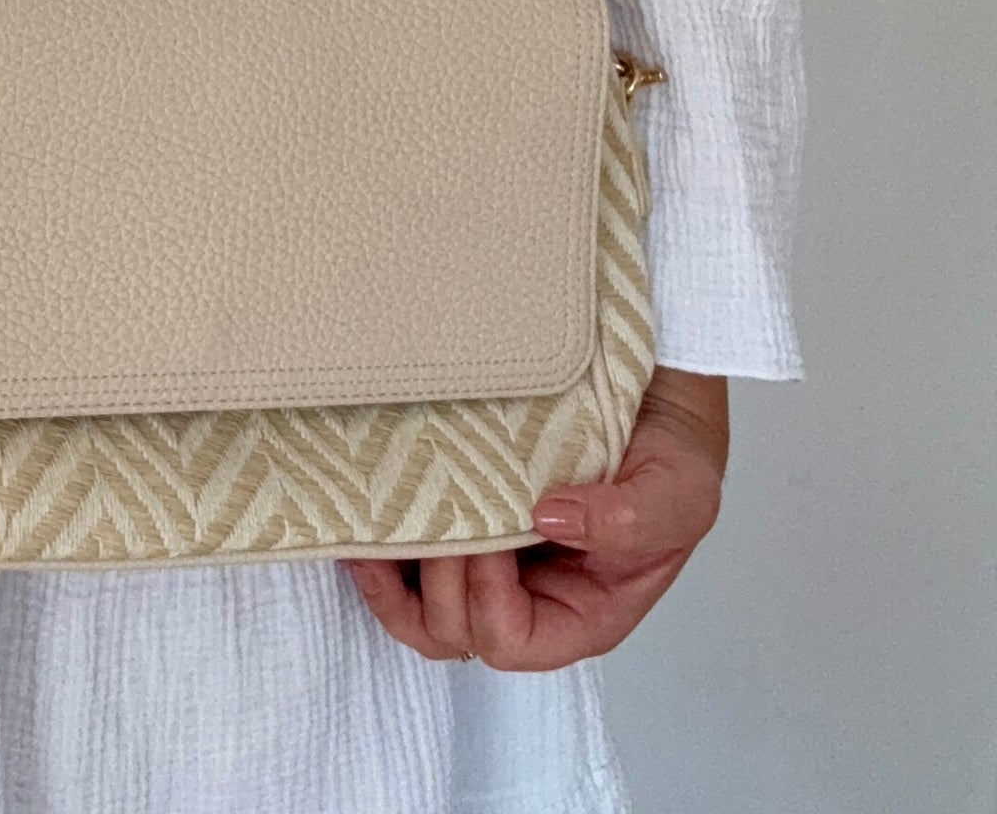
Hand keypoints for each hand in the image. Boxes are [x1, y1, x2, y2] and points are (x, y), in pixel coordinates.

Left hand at [343, 368, 728, 670]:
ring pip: (418, 609)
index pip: (511, 639)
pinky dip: (381, 548)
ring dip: (392, 575)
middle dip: (435, 582)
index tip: (487, 536)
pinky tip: (370, 512)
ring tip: (378, 524)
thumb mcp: (676, 492)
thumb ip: (628, 516)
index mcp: (579, 614)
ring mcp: (489, 569)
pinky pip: (405, 564)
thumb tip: (550, 518)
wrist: (646, 406)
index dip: (486, 597)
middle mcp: (527, 601)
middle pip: (452, 633)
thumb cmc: (668, 462)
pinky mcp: (459, 528)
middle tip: (436, 516)